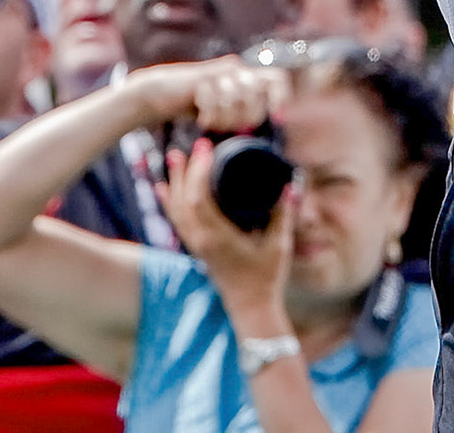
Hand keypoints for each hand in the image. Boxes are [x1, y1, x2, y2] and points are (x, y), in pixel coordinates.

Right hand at [122, 55, 289, 129]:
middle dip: (245, 117)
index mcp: (246, 77)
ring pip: (237, 98)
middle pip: (257, 95)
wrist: (161, 94)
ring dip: (224, 118)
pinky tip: (201, 117)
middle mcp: (237, 69)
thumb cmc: (195, 107)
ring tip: (211, 123)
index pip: (277, 79)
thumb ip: (244, 116)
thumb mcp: (225, 113)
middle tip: (228, 127)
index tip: (277, 120)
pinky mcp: (204, 76)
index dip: (280, 98)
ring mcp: (220, 70)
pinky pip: (216, 100)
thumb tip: (267, 132)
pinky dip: (210, 115)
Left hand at [159, 138, 294, 321]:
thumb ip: (284, 215)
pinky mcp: (196, 249)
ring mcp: (196, 246)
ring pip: (176, 210)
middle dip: (186, 170)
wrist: (251, 308)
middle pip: (182, 200)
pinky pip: (176, 221)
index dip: (198, 171)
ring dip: (173, 182)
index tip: (207, 149)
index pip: (198, 199)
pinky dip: (168, 202)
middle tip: (196, 145)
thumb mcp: (280, 245)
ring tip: (173, 156)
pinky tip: (163, 188)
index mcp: (217, 238)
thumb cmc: (266, 278)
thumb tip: (290, 185)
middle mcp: (201, 241)